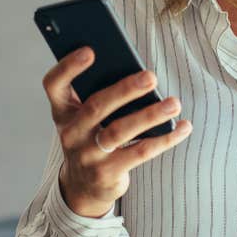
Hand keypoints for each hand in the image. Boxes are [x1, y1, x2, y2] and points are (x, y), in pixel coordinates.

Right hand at [42, 46, 192, 217]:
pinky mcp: (107, 173)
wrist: (82, 186)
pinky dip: (165, 139)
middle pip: (96, 106)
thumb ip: (101, 94)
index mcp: (63, 110)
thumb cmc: (92, 137)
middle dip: (125, 90)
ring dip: (150, 115)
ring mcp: (87, 155)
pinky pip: (140, 152)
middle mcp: (70, 132)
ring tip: (174, 103)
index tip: (90, 50)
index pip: (54, 84)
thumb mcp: (85, 117)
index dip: (68, 67)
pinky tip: (183, 127)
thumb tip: (141, 75)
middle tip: (151, 76)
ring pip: (120, 131)